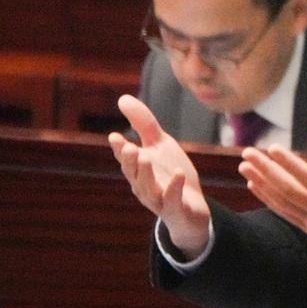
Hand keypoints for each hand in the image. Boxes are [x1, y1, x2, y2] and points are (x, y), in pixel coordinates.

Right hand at [109, 94, 211, 258]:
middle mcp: (143, 186)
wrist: (191, 209)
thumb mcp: (159, 145)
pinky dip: (174, 188)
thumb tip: (122, 98)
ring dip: (146, 174)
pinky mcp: (176, 209)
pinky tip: (178, 174)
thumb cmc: (171, 174)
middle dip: (130, 161)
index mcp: (138, 169)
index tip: (114, 136)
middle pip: (133, 174)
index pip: (126, 158)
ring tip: (146, 157)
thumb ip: (142, 123)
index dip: (119, 149)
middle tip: (129, 147)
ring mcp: (158, 200)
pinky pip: (172, 200)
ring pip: (148, 189)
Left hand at [239, 145, 306, 261]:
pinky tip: (256, 187)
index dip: (288, 163)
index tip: (271, 148)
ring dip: (262, 184)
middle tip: (247, 153)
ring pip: (282, 202)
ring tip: (245, 167)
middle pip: (287, 189)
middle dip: (266, 171)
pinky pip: (285, 213)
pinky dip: (269, 200)